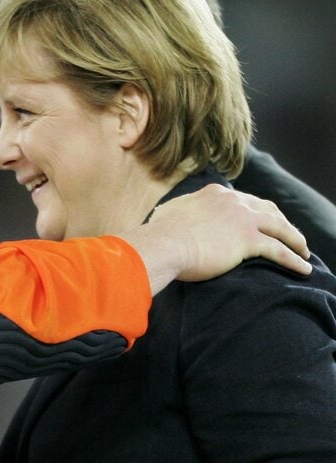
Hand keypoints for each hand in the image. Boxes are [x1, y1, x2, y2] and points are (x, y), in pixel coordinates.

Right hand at [124, 184, 310, 294]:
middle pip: (268, 210)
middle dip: (282, 223)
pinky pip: (279, 250)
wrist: (163, 244)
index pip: (245, 201)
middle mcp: (233, 201)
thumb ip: (176, 211)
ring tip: (304, 252)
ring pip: (280, 227)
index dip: (257, 212)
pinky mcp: (248, 240)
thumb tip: (167, 214)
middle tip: (290, 236)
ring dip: (295, 240)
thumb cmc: (159, 234)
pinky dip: (293, 259)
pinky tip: (303, 268)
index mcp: (216, 194)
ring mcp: (243, 219)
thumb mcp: (168, 214)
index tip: (263, 222)